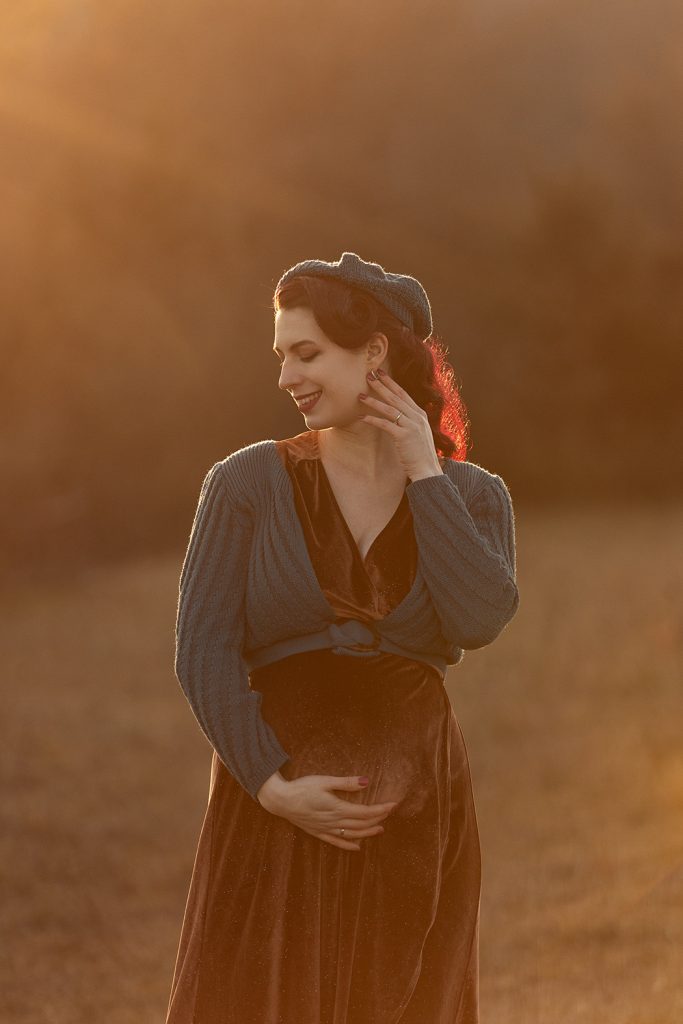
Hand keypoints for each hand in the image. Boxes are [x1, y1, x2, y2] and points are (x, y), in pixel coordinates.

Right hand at [258, 772, 398, 850]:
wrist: (281, 800)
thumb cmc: (302, 787)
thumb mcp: (324, 780)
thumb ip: (346, 783)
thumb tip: (366, 782)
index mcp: (337, 807)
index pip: (365, 811)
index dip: (381, 809)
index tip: (393, 804)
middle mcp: (334, 821)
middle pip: (361, 823)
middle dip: (377, 818)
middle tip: (389, 813)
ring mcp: (326, 829)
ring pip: (352, 834)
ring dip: (367, 833)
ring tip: (380, 829)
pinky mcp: (318, 832)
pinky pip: (337, 842)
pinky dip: (348, 845)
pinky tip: (357, 847)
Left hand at [360, 369, 442, 480]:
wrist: (427, 469)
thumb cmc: (420, 453)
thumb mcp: (418, 433)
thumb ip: (410, 422)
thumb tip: (397, 415)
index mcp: (420, 414)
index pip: (403, 394)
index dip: (391, 383)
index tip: (381, 373)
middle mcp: (417, 417)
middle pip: (395, 397)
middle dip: (381, 385)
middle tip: (369, 374)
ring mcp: (411, 425)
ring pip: (389, 408)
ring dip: (373, 401)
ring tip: (360, 395)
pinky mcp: (404, 436)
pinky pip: (385, 424)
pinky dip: (373, 420)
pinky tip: (362, 417)